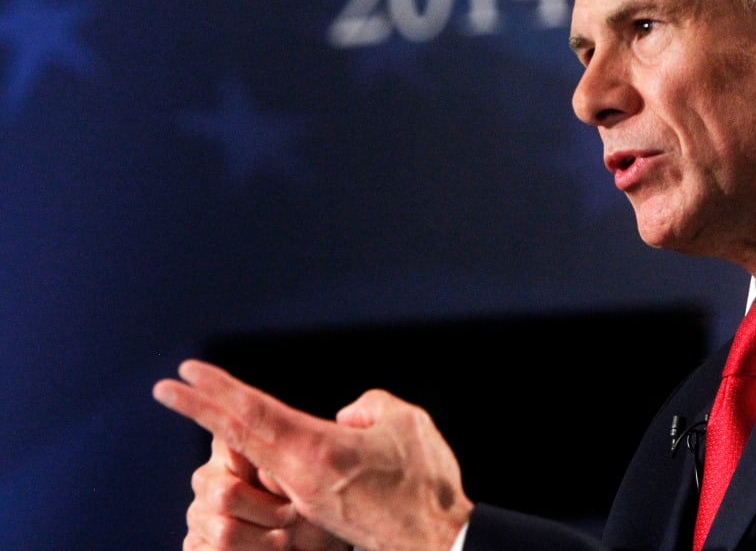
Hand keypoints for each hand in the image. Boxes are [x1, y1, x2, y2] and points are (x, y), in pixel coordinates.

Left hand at [153, 359, 473, 550]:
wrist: (437, 541)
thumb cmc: (425, 482)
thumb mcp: (404, 422)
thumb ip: (368, 407)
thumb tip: (344, 419)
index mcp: (316, 450)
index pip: (250, 415)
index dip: (215, 392)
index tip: (184, 374)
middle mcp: (300, 476)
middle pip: (237, 437)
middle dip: (199, 409)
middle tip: (165, 388)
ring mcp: (305, 498)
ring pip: (257, 457)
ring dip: (229, 432)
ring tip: (211, 406)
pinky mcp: (317, 512)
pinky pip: (280, 475)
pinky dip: (261, 453)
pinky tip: (266, 443)